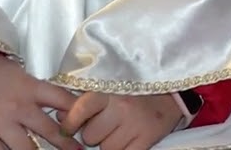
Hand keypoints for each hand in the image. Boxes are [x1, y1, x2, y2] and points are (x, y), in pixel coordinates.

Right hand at [0, 50, 79, 149]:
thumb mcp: (16, 71)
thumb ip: (33, 88)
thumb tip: (49, 102)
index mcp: (31, 87)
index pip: (64, 100)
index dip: (79, 112)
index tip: (87, 122)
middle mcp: (20, 107)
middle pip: (50, 130)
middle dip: (67, 144)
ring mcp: (0, 123)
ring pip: (27, 149)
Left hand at [59, 92, 181, 149]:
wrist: (171, 95)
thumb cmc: (134, 91)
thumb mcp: (109, 88)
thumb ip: (84, 100)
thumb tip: (59, 117)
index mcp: (109, 90)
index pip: (79, 110)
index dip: (70, 124)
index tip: (68, 128)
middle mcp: (121, 106)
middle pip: (90, 136)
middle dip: (94, 134)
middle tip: (105, 125)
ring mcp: (135, 124)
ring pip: (105, 149)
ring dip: (108, 144)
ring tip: (119, 131)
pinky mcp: (147, 139)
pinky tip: (126, 141)